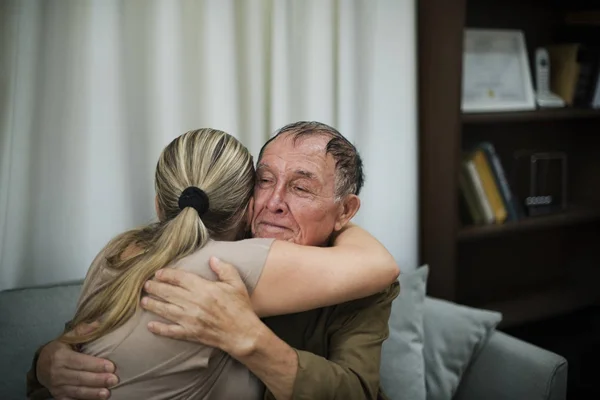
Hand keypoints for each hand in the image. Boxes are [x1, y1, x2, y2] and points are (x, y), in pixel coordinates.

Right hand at [37, 322, 117, 399]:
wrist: (40, 365)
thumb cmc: (59, 349)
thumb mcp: (67, 337)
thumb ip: (82, 330)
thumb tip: (100, 322)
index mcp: (60, 356)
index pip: (80, 362)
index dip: (96, 365)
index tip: (111, 366)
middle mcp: (57, 372)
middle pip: (80, 377)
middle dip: (98, 380)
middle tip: (114, 380)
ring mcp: (57, 386)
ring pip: (77, 391)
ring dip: (92, 393)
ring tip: (106, 393)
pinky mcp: (58, 396)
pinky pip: (71, 399)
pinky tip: (95, 399)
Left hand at [141, 257, 264, 358]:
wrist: (243, 333)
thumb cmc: (240, 307)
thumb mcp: (236, 283)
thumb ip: (224, 269)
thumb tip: (212, 258)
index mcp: (204, 288)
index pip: (179, 278)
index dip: (167, 275)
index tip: (158, 273)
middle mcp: (193, 302)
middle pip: (168, 292)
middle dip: (155, 288)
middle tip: (145, 285)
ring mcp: (190, 319)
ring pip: (166, 310)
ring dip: (153, 305)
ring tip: (143, 301)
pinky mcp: (190, 333)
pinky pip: (171, 331)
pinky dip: (159, 328)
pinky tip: (150, 326)